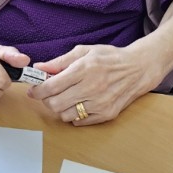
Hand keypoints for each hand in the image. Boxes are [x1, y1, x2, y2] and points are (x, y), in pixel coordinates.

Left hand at [28, 43, 149, 125]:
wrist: (138, 69)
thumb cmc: (110, 58)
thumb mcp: (84, 51)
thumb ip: (60, 61)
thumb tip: (39, 68)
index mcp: (84, 70)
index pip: (51, 86)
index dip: (37, 90)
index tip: (33, 90)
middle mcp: (91, 88)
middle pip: (55, 104)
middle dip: (47, 100)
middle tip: (49, 94)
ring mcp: (100, 104)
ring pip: (65, 115)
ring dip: (60, 108)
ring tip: (66, 98)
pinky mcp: (106, 114)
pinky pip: (79, 121)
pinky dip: (74, 115)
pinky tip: (79, 103)